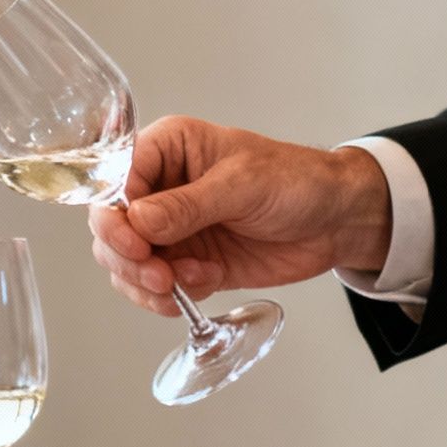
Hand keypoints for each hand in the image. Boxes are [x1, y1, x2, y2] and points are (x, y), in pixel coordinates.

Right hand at [89, 117, 393, 315]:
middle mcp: (159, 188)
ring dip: (147, 282)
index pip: (114, 181)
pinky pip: (153, 287)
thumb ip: (188, 205)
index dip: (114, 216)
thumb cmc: (297, 181)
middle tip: (159, 275)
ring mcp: (170, 229)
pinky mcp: (185, 263)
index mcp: (166, 149)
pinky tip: (201, 285)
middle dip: (127, 257)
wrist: (337, 221)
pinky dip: (167, 297)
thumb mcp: (243, 185)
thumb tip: (138, 220)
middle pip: (110, 227)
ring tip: (184, 283)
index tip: (134, 244)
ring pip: (124, 262)